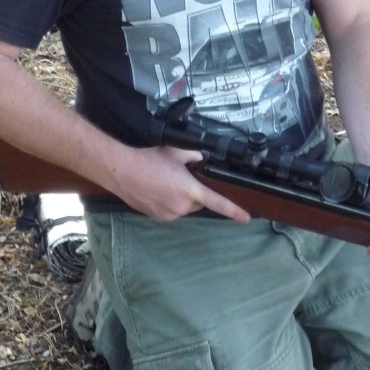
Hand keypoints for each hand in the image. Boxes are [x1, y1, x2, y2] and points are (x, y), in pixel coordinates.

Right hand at [113, 145, 250, 223]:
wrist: (123, 171)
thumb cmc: (149, 160)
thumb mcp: (176, 151)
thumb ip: (195, 155)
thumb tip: (203, 158)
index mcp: (190, 190)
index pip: (217, 202)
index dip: (234, 211)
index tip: (246, 218)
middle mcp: (182, 206)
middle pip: (198, 203)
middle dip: (195, 192)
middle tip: (181, 177)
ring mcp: (169, 214)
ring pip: (184, 208)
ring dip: (181, 198)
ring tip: (165, 182)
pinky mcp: (158, 218)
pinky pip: (172, 211)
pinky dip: (170, 203)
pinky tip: (158, 190)